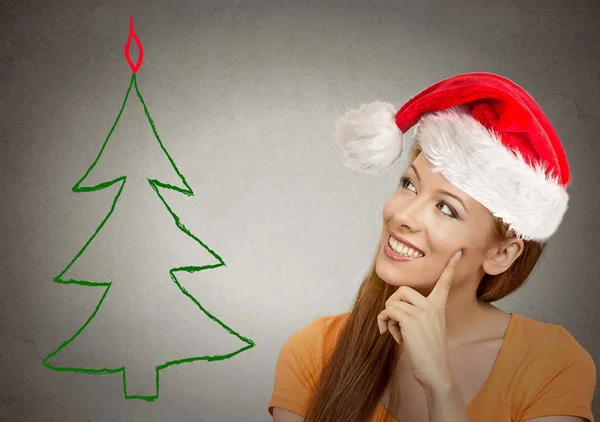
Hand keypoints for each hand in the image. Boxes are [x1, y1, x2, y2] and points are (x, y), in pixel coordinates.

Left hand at [377, 250, 461, 387]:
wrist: (435, 372)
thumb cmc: (428, 352)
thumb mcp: (426, 327)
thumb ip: (416, 313)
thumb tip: (393, 307)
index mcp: (439, 306)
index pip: (445, 282)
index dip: (450, 266)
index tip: (458, 251)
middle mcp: (433, 306)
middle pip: (403, 289)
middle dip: (392, 303)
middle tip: (394, 320)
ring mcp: (423, 312)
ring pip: (392, 302)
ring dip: (388, 317)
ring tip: (395, 331)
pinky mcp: (411, 320)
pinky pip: (389, 311)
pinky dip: (385, 323)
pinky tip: (393, 336)